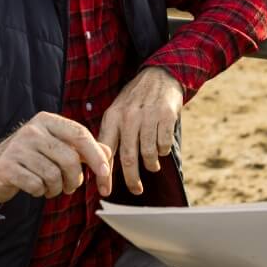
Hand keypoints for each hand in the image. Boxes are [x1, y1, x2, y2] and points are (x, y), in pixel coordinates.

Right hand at [0, 112, 111, 203]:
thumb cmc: (34, 158)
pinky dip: (40, 192)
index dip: (96, 156)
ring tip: (51, 187)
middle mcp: (32, 130)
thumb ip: (83, 148)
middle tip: (71, 188)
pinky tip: (35, 188)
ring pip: (54, 176)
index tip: (105, 175)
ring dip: (57, 189)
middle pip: (69, 159)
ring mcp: (17, 147)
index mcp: (48, 120)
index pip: (80, 135)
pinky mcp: (6, 167)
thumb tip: (107, 154)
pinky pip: (36, 186)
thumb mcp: (57, 146)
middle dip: (75, 180)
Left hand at [98, 66, 183, 194]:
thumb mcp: (117, 111)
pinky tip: (161, 147)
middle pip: (128, 158)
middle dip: (131, 179)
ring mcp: (148, 116)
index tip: (105, 191)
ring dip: (151, 164)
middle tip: (135, 190)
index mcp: (112, 117)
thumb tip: (100, 166)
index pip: (105, 150)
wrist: (159, 74)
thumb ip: (111, 136)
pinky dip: (163, 151)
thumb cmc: (135, 99)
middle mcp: (128, 117)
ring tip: (152, 165)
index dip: (104, 174)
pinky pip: (164, 144)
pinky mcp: (166, 115)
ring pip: (148, 154)